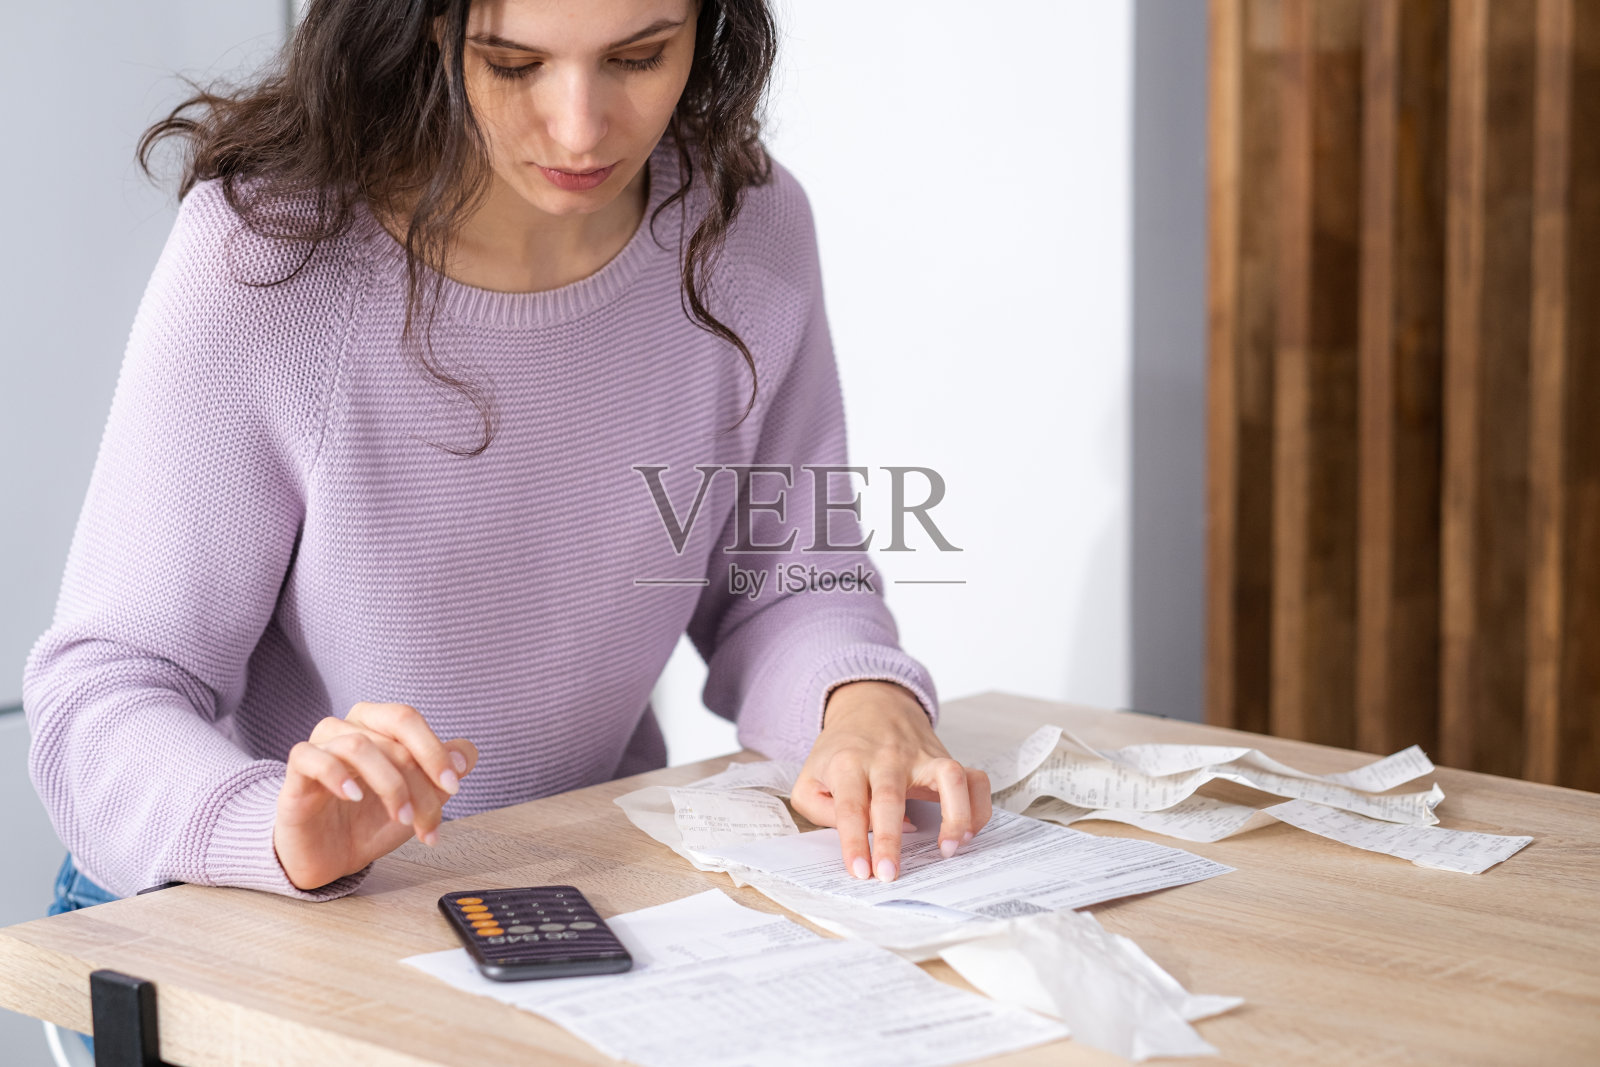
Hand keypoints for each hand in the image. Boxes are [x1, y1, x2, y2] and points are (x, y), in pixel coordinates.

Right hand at [273, 702, 478, 890]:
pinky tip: (355, 797)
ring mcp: (319, 747)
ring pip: (357, 744)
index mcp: (376, 726)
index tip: (453, 787)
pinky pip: (311, 757)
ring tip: (401, 818)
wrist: (329, 858)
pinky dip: (337, 775)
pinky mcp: (295, 774)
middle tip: (427, 817)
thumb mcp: (418, 801)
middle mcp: (347, 727)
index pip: (408, 720)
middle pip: (391, 735)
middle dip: (419, 778)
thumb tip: (465, 755)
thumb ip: (443, 774)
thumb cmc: (371, 822)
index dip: (434, 750)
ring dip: (389, 784)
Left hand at [789, 680, 990, 882]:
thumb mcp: (810, 776)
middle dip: (890, 839)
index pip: (849, 806)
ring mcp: (921, 756)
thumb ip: (820, 809)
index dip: (854, 841)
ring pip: (948, 777)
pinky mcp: (945, 758)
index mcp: (848, 763)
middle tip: (888, 874)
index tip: (860, 871)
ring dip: (953, 816)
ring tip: (947, 850)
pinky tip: (967, 833)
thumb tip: (858, 834)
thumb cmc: (841, 750)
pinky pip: (974, 779)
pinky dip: (978, 808)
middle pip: (890, 797)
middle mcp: (887, 758)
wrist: (870, 705)